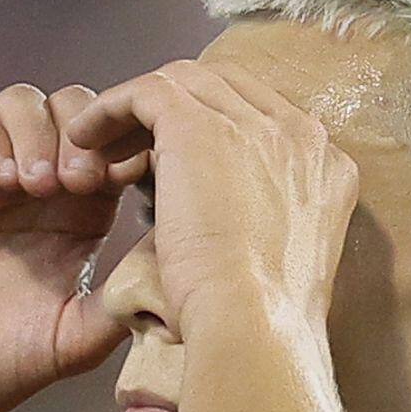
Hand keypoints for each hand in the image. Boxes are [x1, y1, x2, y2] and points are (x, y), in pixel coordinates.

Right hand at [0, 83, 133, 411]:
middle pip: (75, 111)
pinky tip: (2, 178)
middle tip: (85, 182)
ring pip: (22, 104)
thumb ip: (117, 307)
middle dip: (87, 134)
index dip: (131, 149)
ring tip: (39, 186)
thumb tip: (176, 270)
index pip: (117, 149)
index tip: (136, 180)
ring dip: (40, 133)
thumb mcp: (69, 344)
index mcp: (77, 216)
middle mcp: (32, 185)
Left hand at [62, 61, 359, 343]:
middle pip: (225, 89)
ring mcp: (255, 124)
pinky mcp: (199, 127)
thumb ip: (266, 225)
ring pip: (184, 83)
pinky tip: (83, 139)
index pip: (264, 118)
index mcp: (327, 167)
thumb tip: (225, 221)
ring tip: (99, 144)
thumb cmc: (262, 325)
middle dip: (174, 109)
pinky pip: (144, 92)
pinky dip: (109, 108)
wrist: (256, 328)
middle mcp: (300, 134)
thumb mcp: (283, 266)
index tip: (173, 161)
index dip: (214, 128)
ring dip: (138, 109)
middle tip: (130, 145)